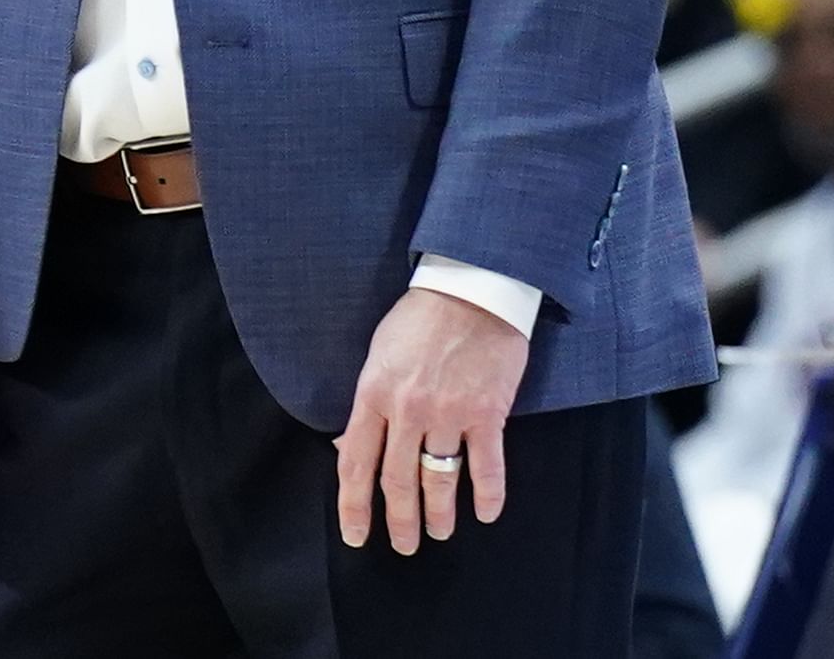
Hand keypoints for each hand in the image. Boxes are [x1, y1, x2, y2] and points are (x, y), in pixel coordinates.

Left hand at [331, 285, 529, 554]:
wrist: (472, 287)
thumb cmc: (421, 317)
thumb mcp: (378, 355)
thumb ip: (366, 404)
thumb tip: (347, 448)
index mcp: (374, 394)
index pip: (356, 463)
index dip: (354, 506)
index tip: (356, 536)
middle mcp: (408, 410)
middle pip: (398, 481)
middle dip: (400, 521)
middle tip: (405, 546)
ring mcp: (449, 413)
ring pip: (439, 479)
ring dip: (439, 514)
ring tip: (441, 532)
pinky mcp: (487, 413)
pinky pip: (486, 466)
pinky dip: (487, 495)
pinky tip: (485, 513)